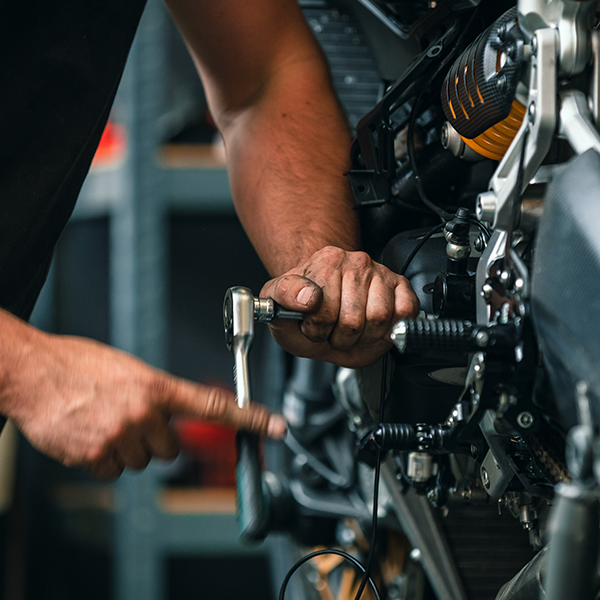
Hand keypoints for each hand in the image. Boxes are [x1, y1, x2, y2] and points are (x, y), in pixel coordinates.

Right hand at [1, 324, 285, 478]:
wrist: (33, 373)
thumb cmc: (79, 364)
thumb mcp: (128, 369)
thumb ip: (155, 393)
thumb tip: (169, 415)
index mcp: (158, 386)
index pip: (215, 406)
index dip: (251, 419)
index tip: (277, 428)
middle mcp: (145, 413)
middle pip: (172, 448)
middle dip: (156, 438)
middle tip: (130, 418)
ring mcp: (121, 436)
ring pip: (142, 461)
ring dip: (128, 448)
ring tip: (103, 421)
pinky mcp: (96, 457)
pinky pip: (114, 471)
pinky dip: (103, 460)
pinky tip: (88, 435)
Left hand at [260, 247, 418, 367]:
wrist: (322, 311)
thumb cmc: (303, 310)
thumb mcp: (277, 304)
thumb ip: (282, 296)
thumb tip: (308, 297)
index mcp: (325, 261)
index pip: (323, 309)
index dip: (316, 329)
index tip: (312, 327)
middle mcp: (356, 262)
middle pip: (353, 320)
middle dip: (340, 338)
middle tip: (333, 332)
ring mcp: (380, 273)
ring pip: (379, 319)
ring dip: (364, 337)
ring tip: (352, 332)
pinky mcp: (400, 286)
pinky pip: (405, 311)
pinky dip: (391, 328)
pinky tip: (375, 327)